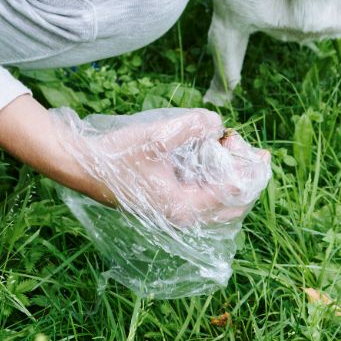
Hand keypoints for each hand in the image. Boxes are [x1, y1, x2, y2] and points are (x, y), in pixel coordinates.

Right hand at [0, 96, 268, 228]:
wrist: (82, 166)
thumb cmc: (117, 155)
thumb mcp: (158, 135)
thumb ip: (194, 126)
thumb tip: (218, 125)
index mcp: (184, 207)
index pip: (235, 197)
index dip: (252, 173)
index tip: (259, 150)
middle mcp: (182, 216)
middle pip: (232, 205)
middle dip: (244, 175)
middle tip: (240, 145)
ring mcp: (173, 210)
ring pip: (218, 202)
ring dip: (228, 175)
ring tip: (226, 144)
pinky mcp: (165, 201)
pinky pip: (202, 196)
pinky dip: (213, 177)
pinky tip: (208, 153)